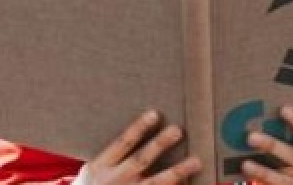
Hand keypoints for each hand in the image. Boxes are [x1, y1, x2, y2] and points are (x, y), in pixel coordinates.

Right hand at [76, 110, 199, 184]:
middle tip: (178, 130)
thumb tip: (149, 122)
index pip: (121, 144)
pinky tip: (193, 183)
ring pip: (155, 183)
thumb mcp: (95, 169)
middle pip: (141, 160)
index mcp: (100, 167)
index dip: (137, 129)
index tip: (154, 114)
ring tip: (197, 161)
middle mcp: (115, 180)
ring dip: (177, 172)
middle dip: (159, 145)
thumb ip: (115, 152)